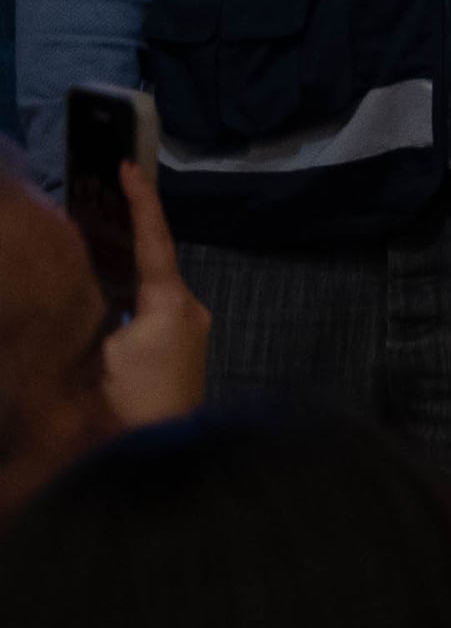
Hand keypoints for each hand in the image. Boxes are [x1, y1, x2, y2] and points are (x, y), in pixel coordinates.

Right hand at [100, 142, 204, 430]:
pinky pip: (151, 313)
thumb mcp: (101, 353)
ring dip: (120, 272)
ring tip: (87, 247)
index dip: (140, 201)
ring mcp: (188, 331)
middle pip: (152, 262)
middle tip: (93, 206)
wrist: (161, 461)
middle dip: (123, 238)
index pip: (154, 240)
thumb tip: (85, 289)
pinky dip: (127, 299)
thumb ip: (96, 313)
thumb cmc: (130, 406)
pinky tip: (99, 298)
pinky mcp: (180, 352)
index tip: (128, 166)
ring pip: (149, 288)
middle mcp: (187, 310)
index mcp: (171, 304)